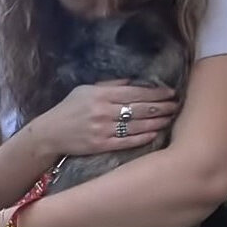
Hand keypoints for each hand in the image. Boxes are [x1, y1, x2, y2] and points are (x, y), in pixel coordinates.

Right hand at [33, 80, 177, 155]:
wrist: (50, 134)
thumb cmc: (68, 109)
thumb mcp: (86, 90)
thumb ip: (110, 85)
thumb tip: (133, 82)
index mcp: (101, 95)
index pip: (135, 92)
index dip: (155, 93)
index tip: (170, 93)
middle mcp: (103, 111)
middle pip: (139, 108)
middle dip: (161, 107)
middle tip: (176, 106)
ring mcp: (102, 129)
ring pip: (137, 125)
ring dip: (157, 122)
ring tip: (170, 119)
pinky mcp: (101, 145)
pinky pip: (127, 141)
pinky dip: (143, 137)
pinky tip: (155, 133)